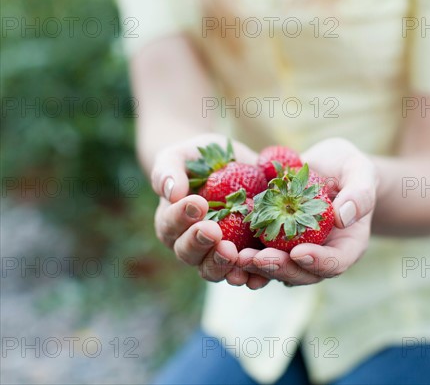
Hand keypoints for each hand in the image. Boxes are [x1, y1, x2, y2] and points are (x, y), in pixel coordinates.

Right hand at [151, 134, 267, 286]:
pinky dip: (251, 276)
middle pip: (189, 254)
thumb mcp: (182, 156)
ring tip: (233, 254)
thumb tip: (170, 192)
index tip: (197, 202)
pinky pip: (247, 273)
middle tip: (213, 232)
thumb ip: (168, 171)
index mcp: (172, 223)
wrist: (234, 164)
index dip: (181, 216)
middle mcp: (192, 245)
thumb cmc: (200, 159)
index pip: (170, 225)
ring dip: (222, 265)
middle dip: (200, 244)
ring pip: (214, 269)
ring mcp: (218, 254)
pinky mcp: (245, 257)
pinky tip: (257, 275)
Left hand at [239, 138, 376, 286]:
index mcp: (347, 245)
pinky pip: (259, 252)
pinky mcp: (274, 242)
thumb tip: (343, 217)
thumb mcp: (360, 171)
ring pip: (276, 269)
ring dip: (255, 266)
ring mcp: (296, 251)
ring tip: (235, 256)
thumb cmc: (350, 168)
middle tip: (257, 259)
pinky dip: (242, 252)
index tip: (299, 253)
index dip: (318, 262)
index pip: (335, 262)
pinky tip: (224, 244)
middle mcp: (320, 255)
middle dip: (279, 268)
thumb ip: (360, 193)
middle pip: (301, 273)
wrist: (327, 166)